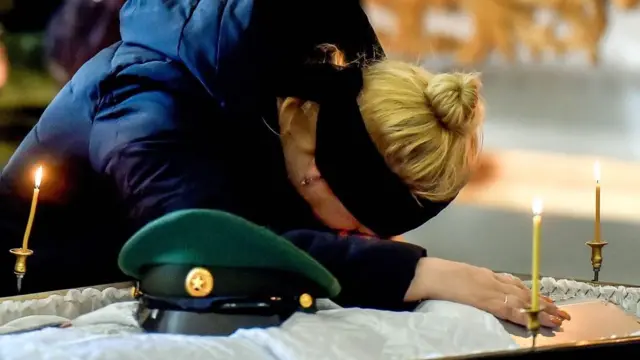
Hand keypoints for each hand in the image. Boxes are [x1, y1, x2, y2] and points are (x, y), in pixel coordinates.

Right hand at [406, 257, 570, 327]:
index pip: (513, 283)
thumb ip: (472, 282)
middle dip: (544, 302)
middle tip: (561, 311)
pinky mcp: (487, 301)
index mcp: (484, 274)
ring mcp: (491, 290)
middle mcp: (492, 280)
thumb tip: (477, 290)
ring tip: (557, 318)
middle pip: (523, 291)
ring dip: (541, 310)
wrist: (429, 274)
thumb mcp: (459, 276)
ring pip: (522, 300)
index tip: (546, 298)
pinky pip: (510, 310)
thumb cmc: (438, 275)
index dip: (531, 292)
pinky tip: (535, 322)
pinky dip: (525, 316)